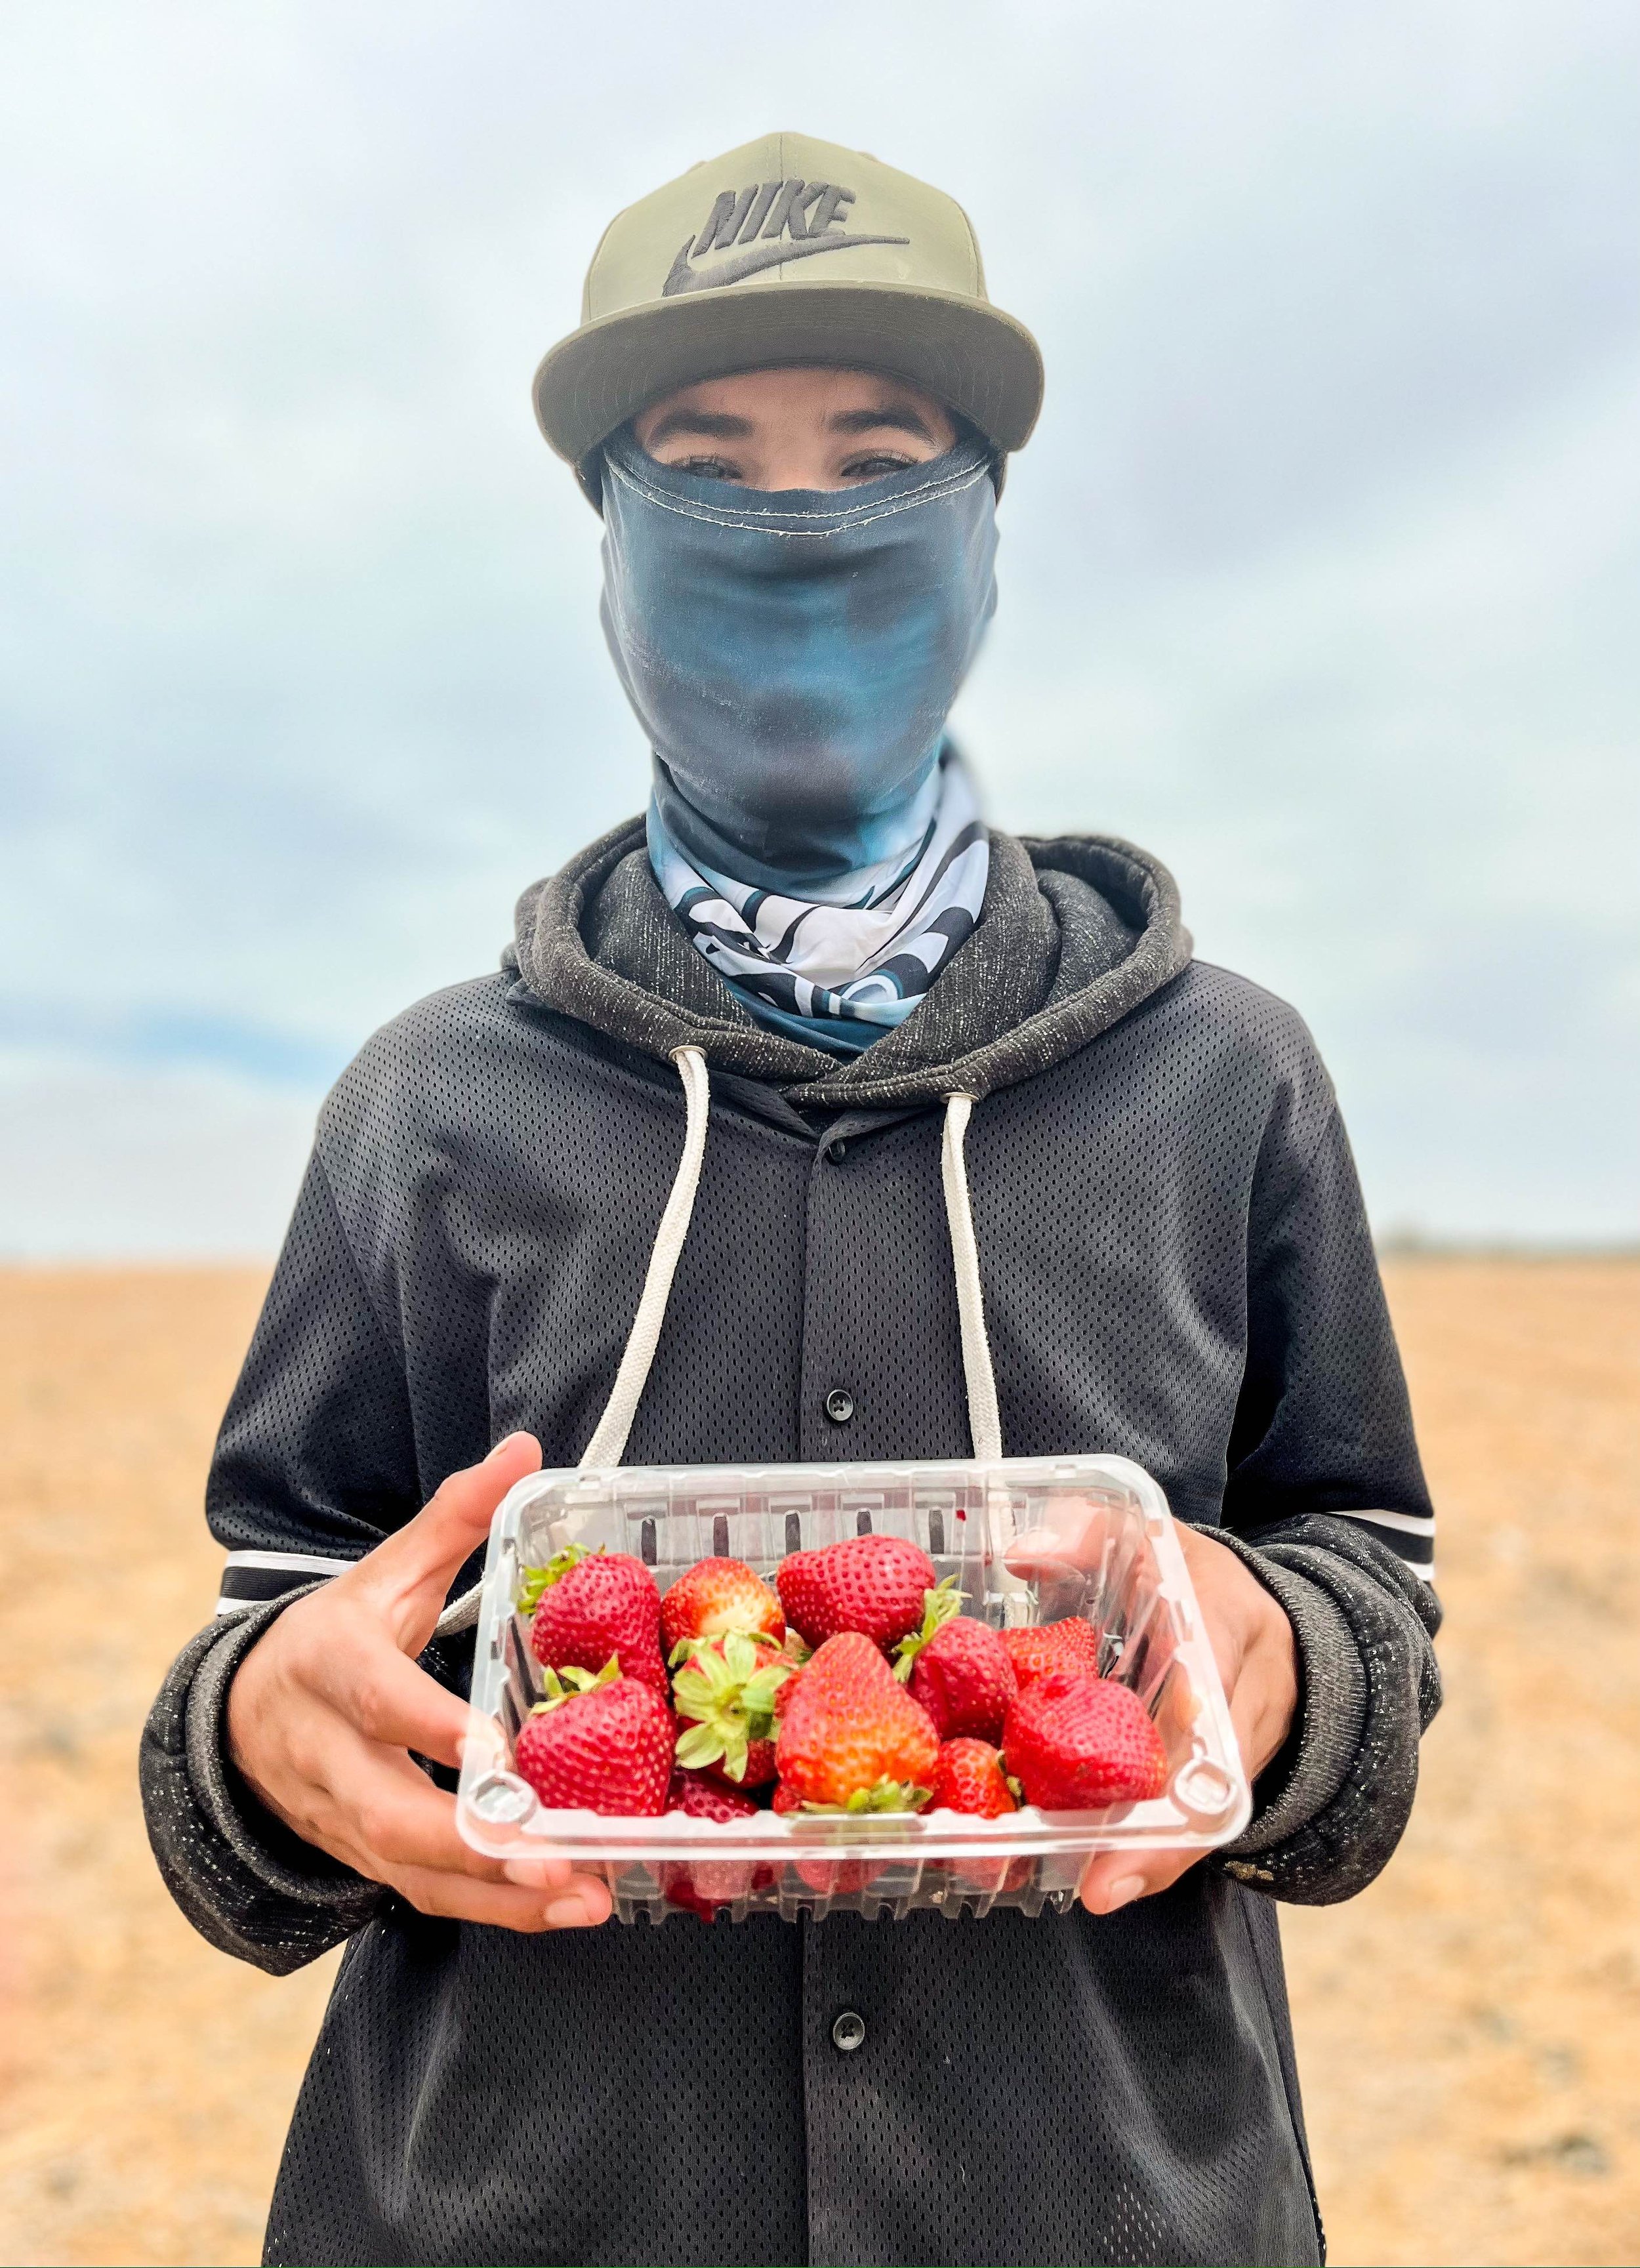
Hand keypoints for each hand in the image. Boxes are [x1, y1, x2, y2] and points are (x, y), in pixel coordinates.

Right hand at [225, 1432, 612, 1932]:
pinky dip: (496, 1910)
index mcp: (334, 1668)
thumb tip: (524, 1448)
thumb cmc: (335, 1637)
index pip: (380, 1701)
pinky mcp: (364, 1860)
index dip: (432, 1729)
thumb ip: (456, 1516)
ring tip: (585, 1894)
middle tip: (559, 1855)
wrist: (241, 1716)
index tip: (494, 1750)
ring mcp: (343, 1818)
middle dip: (477, 1843)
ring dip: (501, 1895)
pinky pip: (426, 1897)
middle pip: (392, 1813)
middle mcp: (330, 1755)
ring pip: (413, 1872)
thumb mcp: (384, 1570)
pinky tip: (564, 1905)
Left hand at [1077, 1524, 1297, 1915]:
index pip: (1210, 1680)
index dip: (1176, 1733)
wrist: (1279, 1619)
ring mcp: (1249, 1745)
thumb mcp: (1152, 1534)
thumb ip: (1091, 1529)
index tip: (1143, 1775)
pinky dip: (1160, 1853)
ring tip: (1097, 1891)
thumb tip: (1022, 1553)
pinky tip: (1108, 1880)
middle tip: (1101, 1884)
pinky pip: (1202, 1821)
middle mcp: (1252, 1695)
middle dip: (1164, 1835)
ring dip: (1159, 1857)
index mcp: (1232, 1625)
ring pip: (1211, 1812)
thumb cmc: (1197, 1578)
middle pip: (1216, 1775)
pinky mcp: (1233, 1777)